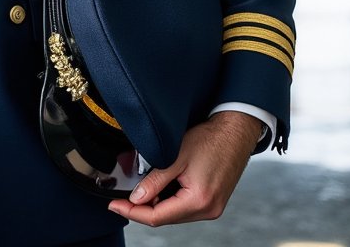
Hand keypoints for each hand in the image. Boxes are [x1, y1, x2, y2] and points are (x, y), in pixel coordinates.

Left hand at [107, 111, 262, 225]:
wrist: (235, 132)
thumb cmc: (210, 139)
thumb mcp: (175, 156)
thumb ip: (155, 180)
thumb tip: (136, 198)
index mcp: (199, 201)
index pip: (157, 216)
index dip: (132, 212)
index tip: (114, 205)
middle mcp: (208, 210)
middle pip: (166, 218)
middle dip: (142, 209)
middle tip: (121, 198)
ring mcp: (212, 207)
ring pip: (175, 214)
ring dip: (156, 204)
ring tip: (139, 189)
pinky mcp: (213, 201)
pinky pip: (185, 207)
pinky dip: (169, 200)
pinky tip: (160, 187)